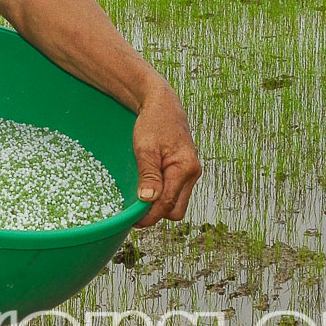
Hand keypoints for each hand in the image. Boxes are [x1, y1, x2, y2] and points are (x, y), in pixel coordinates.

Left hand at [131, 86, 200, 227]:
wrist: (163, 105)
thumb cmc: (154, 122)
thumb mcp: (146, 148)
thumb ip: (148, 174)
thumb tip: (148, 200)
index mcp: (185, 168)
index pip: (167, 204)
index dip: (150, 216)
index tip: (133, 220)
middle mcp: (193, 173)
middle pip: (176, 210)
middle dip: (157, 213)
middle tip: (135, 209)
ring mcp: (191, 173)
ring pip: (177, 203)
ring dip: (160, 205)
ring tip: (140, 197)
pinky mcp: (185, 172)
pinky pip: (176, 193)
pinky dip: (163, 195)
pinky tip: (149, 188)